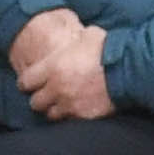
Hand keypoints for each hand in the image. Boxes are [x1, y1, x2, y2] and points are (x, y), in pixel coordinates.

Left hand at [11, 6, 115, 122]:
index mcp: (52, 67)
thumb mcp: (87, 35)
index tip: (29, 82)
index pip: (25, 82)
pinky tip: (76, 109)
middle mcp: (57, 88)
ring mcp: (69, 104)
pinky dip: (70, 116)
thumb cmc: (108, 49)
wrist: (128, 70)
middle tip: (45, 94)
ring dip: (53, 109)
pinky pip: (69, 120)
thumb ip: (73, 40)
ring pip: (50, 115)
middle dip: (39, 98)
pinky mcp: (83, 116)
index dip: (26, 82)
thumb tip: (74, 34)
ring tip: (60, 103)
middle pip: (35, 102)